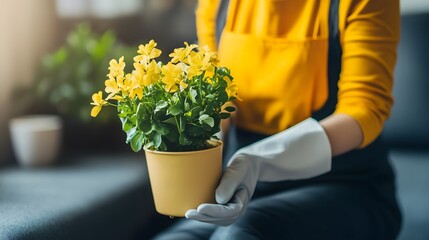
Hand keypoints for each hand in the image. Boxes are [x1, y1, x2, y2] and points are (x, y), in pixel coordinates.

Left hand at [186, 118, 331, 225]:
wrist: (248, 164)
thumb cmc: (244, 165)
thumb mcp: (238, 170)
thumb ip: (229, 183)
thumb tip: (218, 199)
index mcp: (242, 202)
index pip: (229, 211)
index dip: (214, 212)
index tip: (200, 208)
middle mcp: (235, 208)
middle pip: (221, 219)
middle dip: (204, 218)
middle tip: (188, 213)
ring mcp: (228, 207)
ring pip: (215, 218)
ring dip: (201, 218)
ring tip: (187, 213)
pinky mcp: (221, 204)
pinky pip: (212, 212)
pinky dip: (201, 213)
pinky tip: (189, 209)